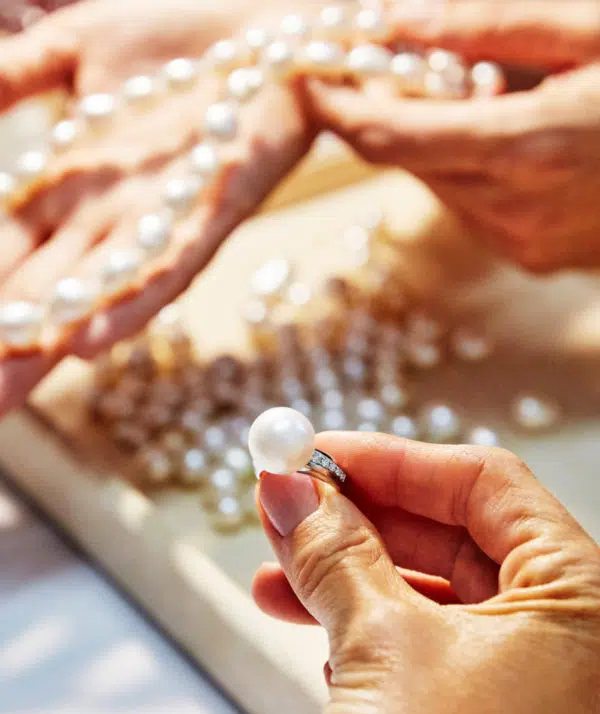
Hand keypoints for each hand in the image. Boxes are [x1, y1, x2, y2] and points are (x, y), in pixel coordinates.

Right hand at [0, 0, 317, 412]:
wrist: (264, 28)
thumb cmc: (171, 37)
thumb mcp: (75, 46)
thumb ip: (15, 76)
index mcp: (66, 188)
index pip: (2, 256)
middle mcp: (103, 218)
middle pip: (39, 291)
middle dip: (2, 343)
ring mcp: (156, 222)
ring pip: (91, 294)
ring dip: (48, 342)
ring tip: (3, 392)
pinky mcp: (212, 217)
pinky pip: (167, 269)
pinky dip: (131, 306)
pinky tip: (92, 344)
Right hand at [254, 434, 599, 713]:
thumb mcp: (380, 648)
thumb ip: (333, 553)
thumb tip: (289, 488)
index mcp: (579, 601)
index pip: (484, 483)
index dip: (394, 459)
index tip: (319, 453)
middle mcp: (558, 633)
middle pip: (448, 532)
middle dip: (357, 517)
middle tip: (285, 503)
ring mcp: (515, 676)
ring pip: (421, 587)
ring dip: (342, 571)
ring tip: (273, 566)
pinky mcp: (471, 712)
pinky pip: (411, 639)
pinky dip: (354, 622)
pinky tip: (306, 622)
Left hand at [307, 0, 599, 271]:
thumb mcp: (593, 28)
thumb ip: (491, 26)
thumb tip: (397, 22)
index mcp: (529, 146)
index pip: (392, 137)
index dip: (343, 109)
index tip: (313, 80)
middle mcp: (515, 209)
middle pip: (407, 164)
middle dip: (385, 116)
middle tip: (387, 68)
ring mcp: (524, 242)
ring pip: (436, 187)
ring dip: (431, 142)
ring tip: (470, 95)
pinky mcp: (533, 257)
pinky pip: (470, 209)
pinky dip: (465, 171)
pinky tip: (503, 138)